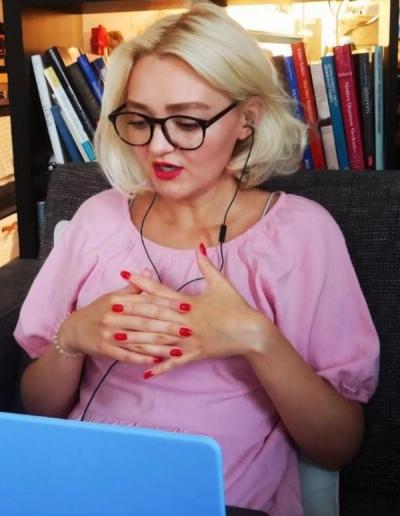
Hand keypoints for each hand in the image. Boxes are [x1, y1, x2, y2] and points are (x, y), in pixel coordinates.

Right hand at [58, 269, 191, 364]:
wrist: (74, 330)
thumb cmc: (99, 310)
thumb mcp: (113, 296)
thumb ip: (133, 287)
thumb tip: (148, 270)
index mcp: (117, 300)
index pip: (147, 301)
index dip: (168, 304)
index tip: (186, 307)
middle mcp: (113, 316)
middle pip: (145, 321)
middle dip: (169, 325)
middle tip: (188, 329)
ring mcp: (108, 333)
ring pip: (139, 340)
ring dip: (160, 345)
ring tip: (179, 348)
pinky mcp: (105, 348)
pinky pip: (127, 355)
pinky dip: (142, 358)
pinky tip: (157, 360)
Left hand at [127, 244, 277, 376]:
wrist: (251, 332)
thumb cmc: (236, 306)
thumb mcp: (222, 283)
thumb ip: (207, 265)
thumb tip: (199, 245)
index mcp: (189, 303)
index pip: (161, 291)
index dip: (142, 283)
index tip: (126, 275)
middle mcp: (186, 322)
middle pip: (154, 317)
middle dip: (131, 313)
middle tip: (110, 309)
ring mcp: (189, 340)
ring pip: (159, 341)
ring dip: (138, 340)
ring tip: (118, 338)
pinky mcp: (195, 354)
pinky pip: (174, 363)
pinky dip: (160, 368)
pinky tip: (144, 372)